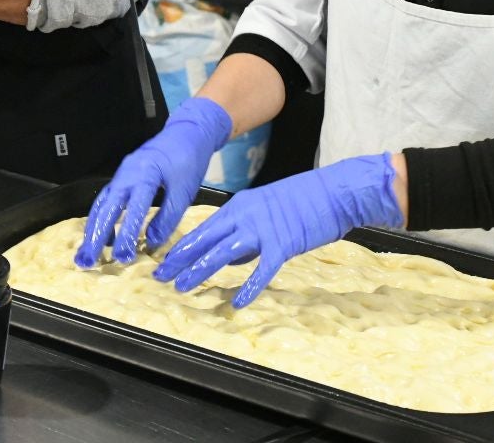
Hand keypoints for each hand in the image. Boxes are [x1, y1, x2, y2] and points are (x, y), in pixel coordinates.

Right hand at [74, 97, 231, 267]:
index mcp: (145, 173)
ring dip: (93, 229)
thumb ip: (168, 217)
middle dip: (95, 235)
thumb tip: (152, 242)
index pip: (133, 207)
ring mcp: (122, 173)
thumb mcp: (184, 190)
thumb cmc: (189, 159)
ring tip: (87, 254)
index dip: (127, 233)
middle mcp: (127, 173)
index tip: (123, 256)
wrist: (187, 132)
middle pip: (106, 207)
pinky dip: (102, 218)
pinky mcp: (123, 176)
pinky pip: (107, 199)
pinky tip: (104, 236)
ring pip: (102, 203)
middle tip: (86, 261)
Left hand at [152, 153, 403, 308]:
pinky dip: (248, 286)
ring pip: (223, 252)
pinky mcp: (283, 244)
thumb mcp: (265, 212)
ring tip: (183, 287)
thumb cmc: (302, 201)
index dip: (181, 248)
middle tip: (160, 277)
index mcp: (239, 206)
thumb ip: (245, 234)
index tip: (164, 263)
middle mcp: (245, 216)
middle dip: (180, 260)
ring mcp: (263, 229)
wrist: (333, 191)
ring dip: (201, 270)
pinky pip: (262, 269)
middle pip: (205, 240)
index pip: (203, 229)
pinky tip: (237, 303)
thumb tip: (229, 259)